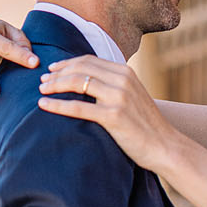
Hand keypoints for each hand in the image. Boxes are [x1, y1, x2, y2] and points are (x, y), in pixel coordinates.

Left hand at [38, 56, 183, 172]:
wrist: (165, 146)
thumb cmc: (146, 125)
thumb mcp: (133, 97)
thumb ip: (114, 86)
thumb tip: (89, 82)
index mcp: (126, 73)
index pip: (89, 60)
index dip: (67, 63)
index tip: (52, 69)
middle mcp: (122, 80)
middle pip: (80, 68)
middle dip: (57, 73)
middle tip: (42, 80)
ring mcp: (118, 97)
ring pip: (77, 83)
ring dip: (55, 85)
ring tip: (41, 90)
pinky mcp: (113, 116)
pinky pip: (78, 107)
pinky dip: (57, 105)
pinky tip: (43, 105)